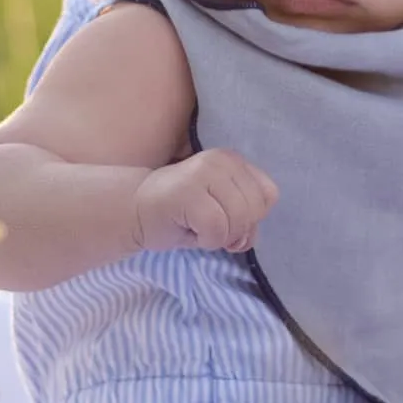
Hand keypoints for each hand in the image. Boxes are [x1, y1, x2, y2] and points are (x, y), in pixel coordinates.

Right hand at [133, 149, 278, 253]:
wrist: (134, 211)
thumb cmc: (180, 215)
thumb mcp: (221, 212)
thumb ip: (244, 221)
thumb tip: (247, 239)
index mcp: (233, 161)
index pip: (268, 195)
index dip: (251, 217)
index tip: (226, 220)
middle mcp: (222, 160)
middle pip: (255, 210)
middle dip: (235, 230)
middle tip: (208, 227)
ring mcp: (205, 173)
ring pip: (238, 220)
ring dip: (219, 237)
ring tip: (197, 227)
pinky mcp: (189, 192)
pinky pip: (217, 229)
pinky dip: (206, 241)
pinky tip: (189, 231)